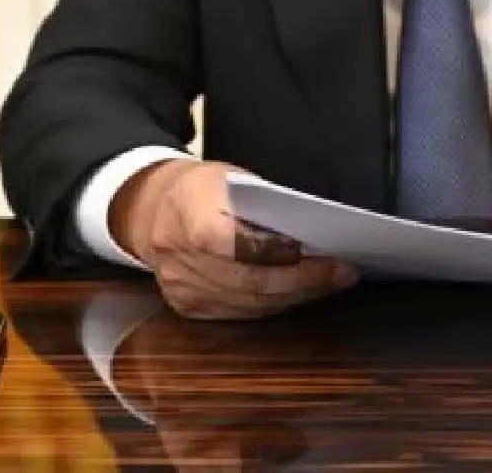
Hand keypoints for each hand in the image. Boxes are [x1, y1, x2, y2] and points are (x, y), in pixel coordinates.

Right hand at [111, 159, 357, 320]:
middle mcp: (179, 256)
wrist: (150, 209)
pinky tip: (299, 292)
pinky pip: (239, 313)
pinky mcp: (187, 306)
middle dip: (302, 279)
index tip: (320, 250)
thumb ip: (262, 205)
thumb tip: (311, 231)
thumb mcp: (229, 178)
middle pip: (249, 280)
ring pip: (249, 303)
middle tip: (341, 272)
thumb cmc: (200, 188)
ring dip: (295, 295)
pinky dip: (274, 304)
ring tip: (330, 282)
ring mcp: (181, 287)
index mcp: (188, 214)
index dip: (278, 252)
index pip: (236, 243)